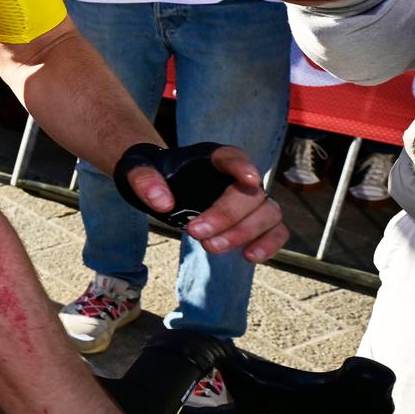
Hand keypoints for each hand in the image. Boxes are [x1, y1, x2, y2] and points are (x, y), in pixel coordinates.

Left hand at [115, 142, 286, 261]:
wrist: (164, 186)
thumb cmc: (154, 173)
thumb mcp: (138, 170)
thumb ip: (144, 180)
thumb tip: (162, 203)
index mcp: (213, 157)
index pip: (232, 157)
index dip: (243, 166)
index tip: (249, 179)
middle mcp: (239, 177)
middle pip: (250, 194)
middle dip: (226, 216)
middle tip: (194, 233)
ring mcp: (251, 200)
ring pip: (268, 213)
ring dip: (244, 234)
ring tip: (210, 248)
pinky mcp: (255, 222)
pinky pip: (276, 232)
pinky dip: (269, 245)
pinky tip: (249, 257)